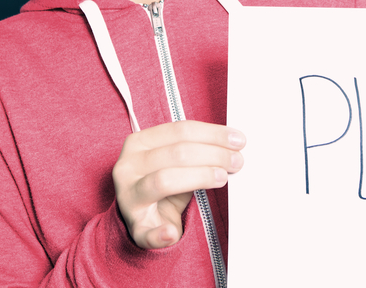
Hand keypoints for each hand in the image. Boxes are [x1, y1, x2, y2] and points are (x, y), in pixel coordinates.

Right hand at [112, 120, 244, 248]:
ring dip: (199, 177)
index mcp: (139, 142)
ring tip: (222, 178)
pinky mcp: (135, 228)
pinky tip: (171, 232)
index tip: (238, 140)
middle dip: (213, 155)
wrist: (143, 216)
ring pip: (165, 181)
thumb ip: (198, 148)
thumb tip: (234, 145)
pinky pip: (146, 232)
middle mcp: (128, 167)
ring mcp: (128, 198)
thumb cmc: (164, 180)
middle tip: (237, 161)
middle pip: (177, 154)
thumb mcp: (175, 159)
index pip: (180, 130)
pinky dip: (159, 233)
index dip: (212, 134)